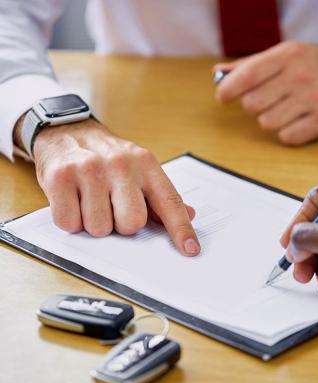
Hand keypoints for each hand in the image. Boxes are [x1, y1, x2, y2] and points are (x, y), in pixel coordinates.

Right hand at [14, 117, 200, 256]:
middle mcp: (120, 164)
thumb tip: (190, 215)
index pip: (169, 202)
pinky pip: (69, 223)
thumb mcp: (139, 169)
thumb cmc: (108, 158)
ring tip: (90, 200)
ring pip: (99, 228)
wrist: (67, 130)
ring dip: (94, 223)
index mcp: (145, 164)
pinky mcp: (60, 176)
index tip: (190, 250)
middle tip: (112, 208)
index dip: (181, 229)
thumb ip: (161, 196)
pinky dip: (71, 220)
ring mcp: (89, 169)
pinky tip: (73, 200)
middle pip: (132, 223)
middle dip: (121, 225)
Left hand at [214, 42, 317, 144]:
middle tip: (269, 99)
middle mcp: (300, 76)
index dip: (228, 90)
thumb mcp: (286, 55)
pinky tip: (299, 121)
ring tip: (288, 109)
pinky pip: (287, 138)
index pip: (247, 76)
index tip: (223, 97)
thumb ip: (251, 65)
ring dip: (271, 120)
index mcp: (288, 55)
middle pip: (252, 105)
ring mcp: (314, 99)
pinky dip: (288, 133)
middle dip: (255, 105)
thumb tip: (217, 74)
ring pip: (267, 123)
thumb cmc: (315, 65)